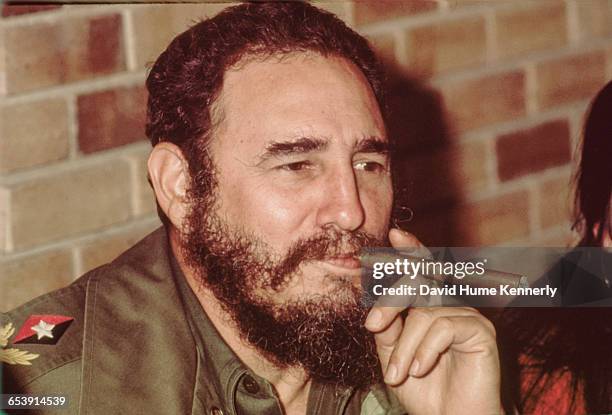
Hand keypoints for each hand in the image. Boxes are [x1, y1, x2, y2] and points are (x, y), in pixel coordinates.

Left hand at [365, 229, 501, 414]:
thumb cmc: (424, 389)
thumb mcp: (393, 355)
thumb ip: (386, 326)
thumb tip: (371, 297)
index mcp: (431, 306)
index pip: (422, 271)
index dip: (411, 250)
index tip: (394, 235)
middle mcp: (451, 304)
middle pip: (420, 282)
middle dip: (390, 301)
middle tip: (371, 325)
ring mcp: (468, 316)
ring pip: (425, 312)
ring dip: (404, 346)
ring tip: (398, 374)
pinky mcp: (482, 331)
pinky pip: (444, 326)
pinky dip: (425, 349)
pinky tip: (420, 369)